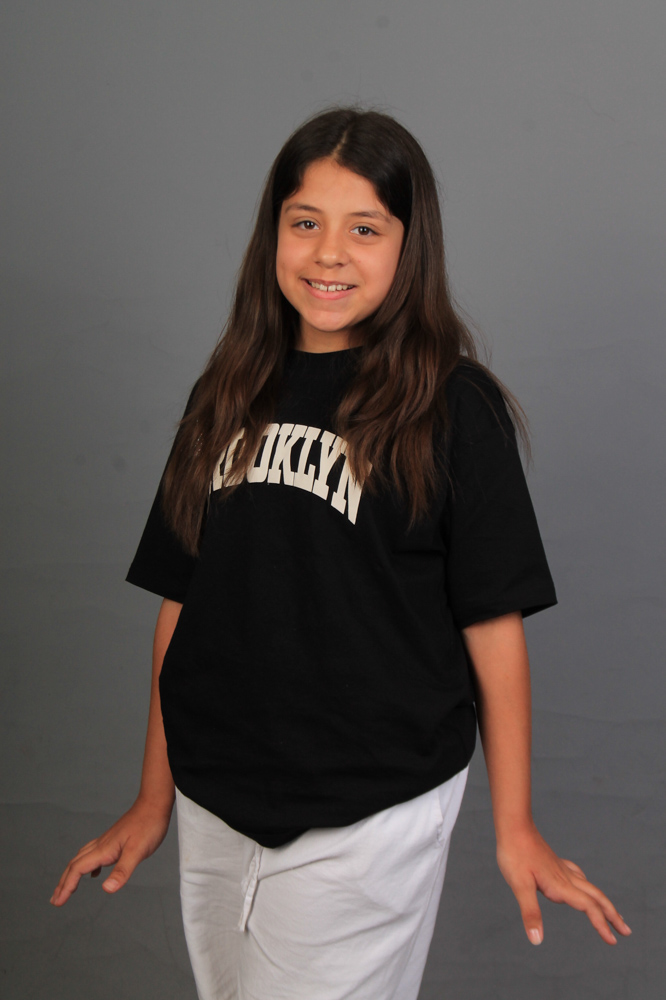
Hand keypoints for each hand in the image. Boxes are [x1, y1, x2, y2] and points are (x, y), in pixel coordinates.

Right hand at [50, 798, 172, 906]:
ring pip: (82, 859)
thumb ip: (122, 871)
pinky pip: (94, 855)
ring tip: (67, 888)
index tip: (58, 902)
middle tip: (55, 900)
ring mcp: (107, 841)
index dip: (66, 887)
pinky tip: (94, 874)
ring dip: (72, 874)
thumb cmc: (148, 825)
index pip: (78, 869)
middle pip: (75, 864)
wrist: (154, 804)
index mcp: (104, 850)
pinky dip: (88, 867)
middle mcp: (101, 845)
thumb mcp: (138, 851)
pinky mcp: (114, 840)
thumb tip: (106, 890)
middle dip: (63, 883)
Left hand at [496, 822, 631, 945]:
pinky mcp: (555, 862)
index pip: (589, 907)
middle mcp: (566, 878)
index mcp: (561, 886)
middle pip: (597, 897)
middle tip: (626, 931)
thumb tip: (536, 940)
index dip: (601, 925)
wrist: (514, 827)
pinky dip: (586, 885)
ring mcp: (562, 869)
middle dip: (612, 915)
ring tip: (611, 912)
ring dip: (603, 901)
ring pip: (590, 887)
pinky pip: (578, 875)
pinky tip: (583, 883)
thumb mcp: (519, 886)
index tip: (613, 941)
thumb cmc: (515, 854)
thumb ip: (530, 912)